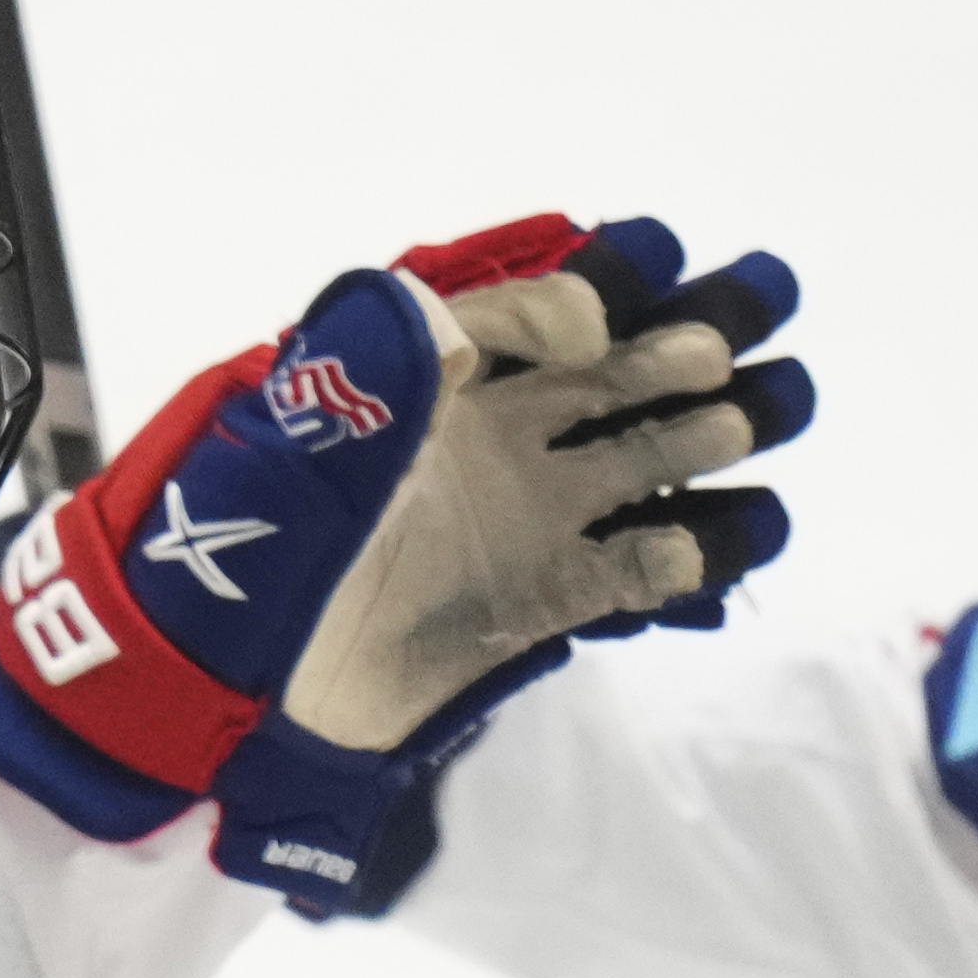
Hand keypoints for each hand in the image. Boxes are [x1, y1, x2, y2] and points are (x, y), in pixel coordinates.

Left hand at [0, 214, 811, 902]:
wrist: (203, 720)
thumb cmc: (217, 579)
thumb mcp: (274, 462)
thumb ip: (365, 383)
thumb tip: (461, 302)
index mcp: (407, 385)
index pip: (517, 306)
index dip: (593, 276)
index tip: (655, 258)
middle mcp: (473, 441)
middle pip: (601, 370)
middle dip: (686, 333)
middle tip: (764, 306)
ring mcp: (513, 523)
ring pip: (636, 462)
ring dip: (706, 436)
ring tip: (774, 412)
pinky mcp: (534, 608)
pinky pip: (629, 573)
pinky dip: (684, 560)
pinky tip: (728, 542)